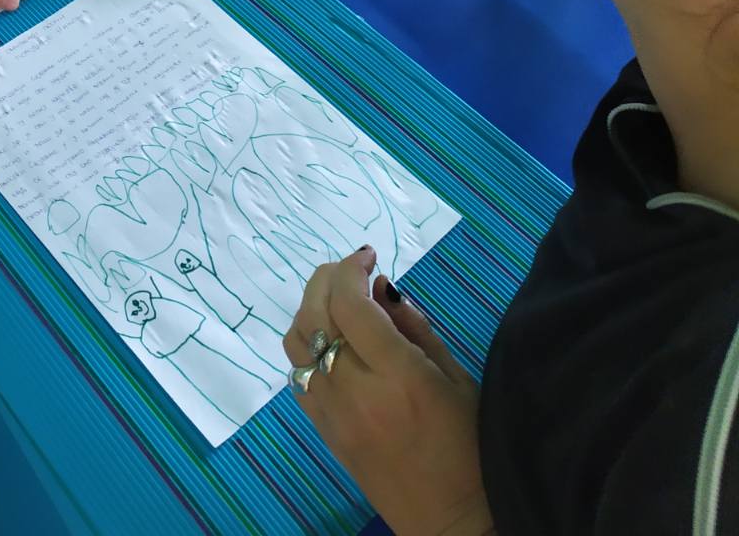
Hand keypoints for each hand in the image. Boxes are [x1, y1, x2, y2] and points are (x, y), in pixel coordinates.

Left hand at [284, 248, 492, 535]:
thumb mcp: (456, 378)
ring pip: (295, 341)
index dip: (352, 268)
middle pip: (315, 314)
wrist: (450, 521)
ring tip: (339, 301)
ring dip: (311, 308)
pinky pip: (297, 374)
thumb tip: (381, 287)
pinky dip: (307, 343)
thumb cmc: (468, 447)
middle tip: (351, 269)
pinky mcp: (322, 432)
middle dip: (329, 278)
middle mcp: (356, 391)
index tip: (368, 255)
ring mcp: (332, 414)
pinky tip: (332, 340)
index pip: (351, 303)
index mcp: (398, 376)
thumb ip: (415, 327)